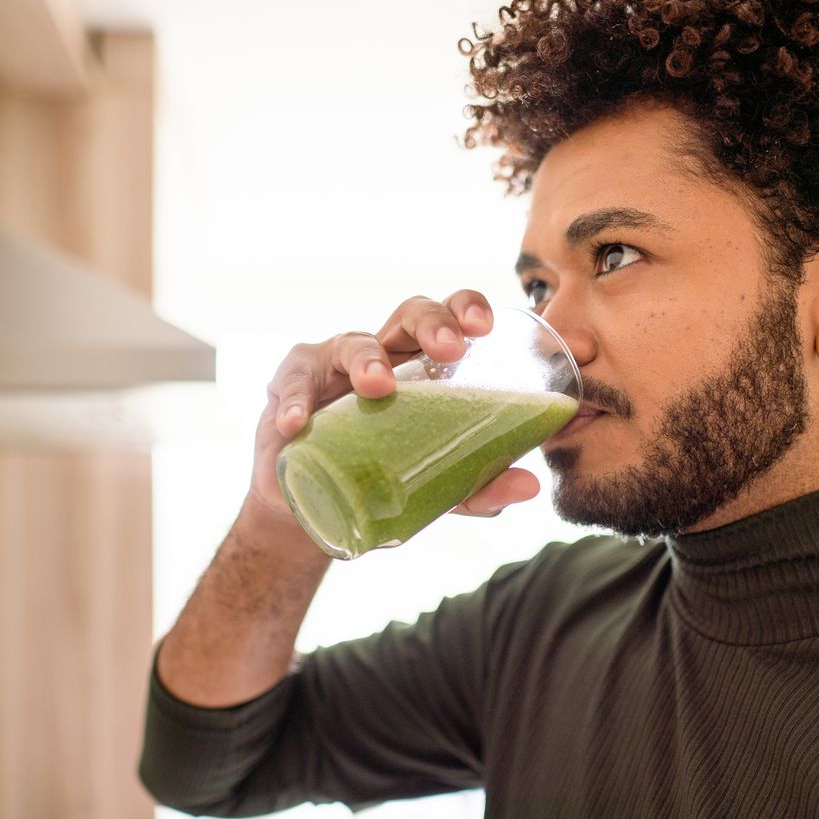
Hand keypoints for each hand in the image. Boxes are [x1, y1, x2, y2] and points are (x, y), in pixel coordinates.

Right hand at [246, 290, 541, 526]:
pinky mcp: (290, 387)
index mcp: (423, 366)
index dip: (467, 310)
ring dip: (367, 360)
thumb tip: (529, 485)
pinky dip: (293, 402)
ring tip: (377, 387)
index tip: (485, 327)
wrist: (312, 509)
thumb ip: (477, 487)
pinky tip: (295, 423)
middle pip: (409, 314)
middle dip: (433, 323)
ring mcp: (333, 366)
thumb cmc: (379, 478)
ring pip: (352, 343)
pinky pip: (291, 384)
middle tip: (451, 350)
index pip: (450, 319)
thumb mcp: (433, 488)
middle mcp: (382, 353)